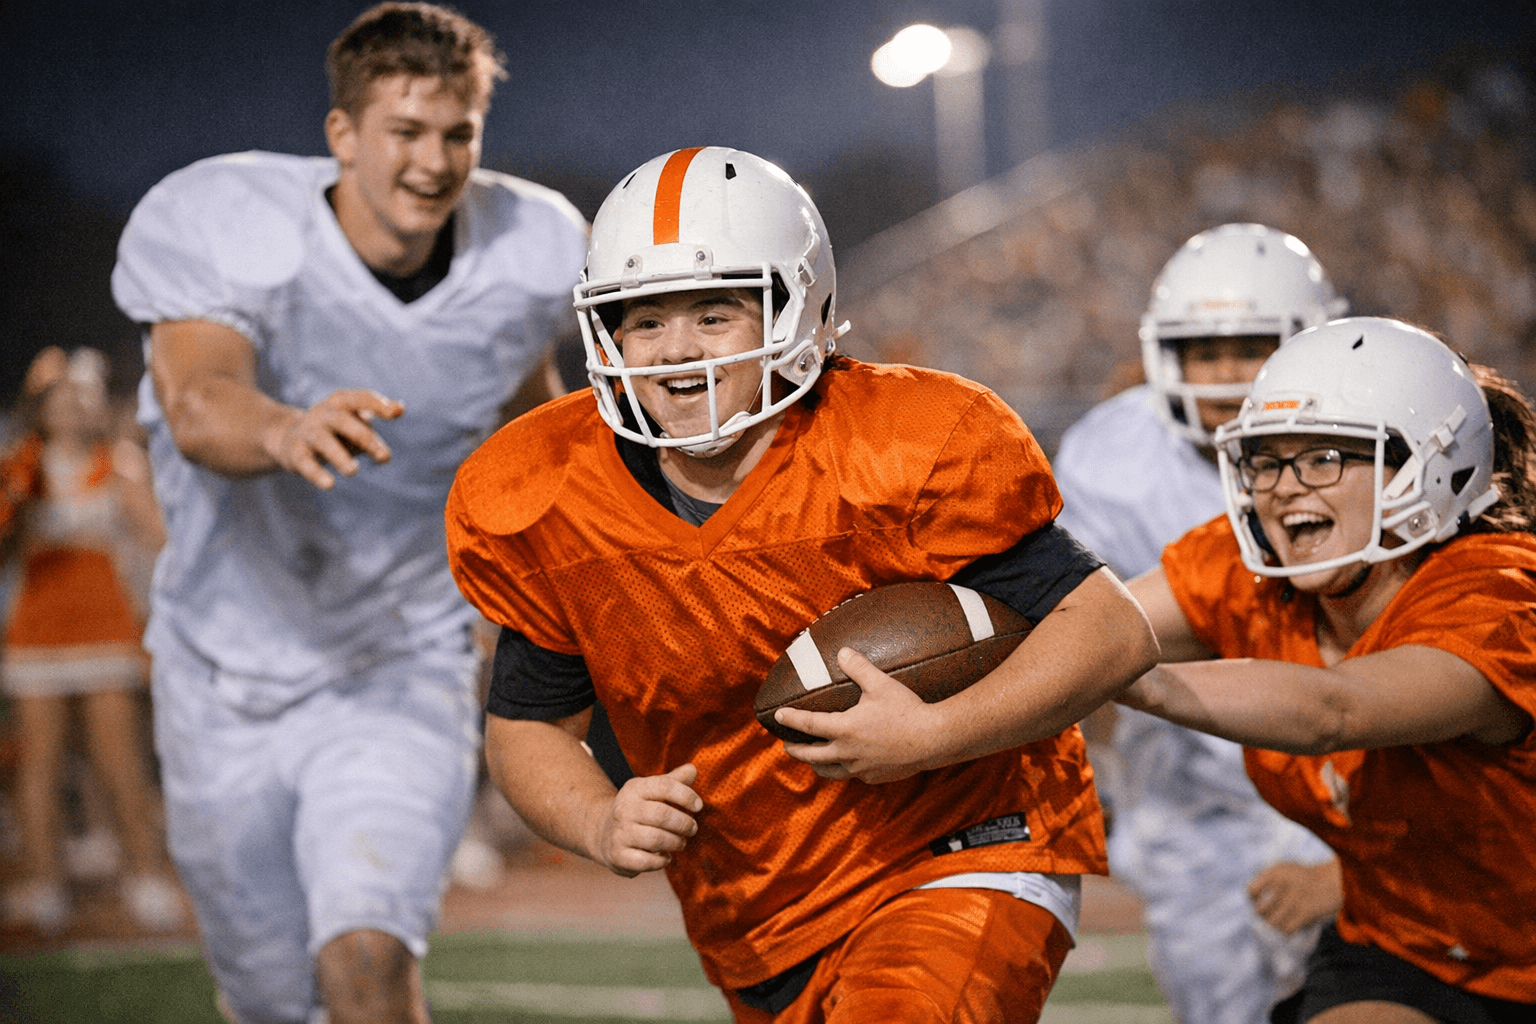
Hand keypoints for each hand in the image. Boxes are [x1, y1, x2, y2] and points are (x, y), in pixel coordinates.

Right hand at [264, 389, 403, 489]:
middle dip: (365, 438)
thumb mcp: (357, 419)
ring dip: (339, 456)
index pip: (360, 398)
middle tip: (385, 457)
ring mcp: (308, 432)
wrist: (288, 438)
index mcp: (341, 402)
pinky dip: (316, 474)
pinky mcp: (296, 454)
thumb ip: (381, 413)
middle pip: (344, 422)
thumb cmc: (336, 429)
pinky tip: (329, 484)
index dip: (377, 404)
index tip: (394, 414)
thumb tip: (400, 408)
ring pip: (323, 441)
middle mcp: (323, 414)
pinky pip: (305, 463)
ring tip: (353, 471)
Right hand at [590, 763, 701, 877]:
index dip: (685, 795)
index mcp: (635, 789)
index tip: (698, 806)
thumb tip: (693, 769)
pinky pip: (645, 861)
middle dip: (683, 823)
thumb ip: (673, 781)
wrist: (603, 832)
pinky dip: (661, 861)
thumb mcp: (652, 791)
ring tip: (681, 842)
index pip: (664, 786)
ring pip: (655, 839)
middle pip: (662, 815)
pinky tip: (665, 857)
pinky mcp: (617, 856)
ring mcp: (619, 833)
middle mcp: (624, 809)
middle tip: (692, 829)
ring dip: (675, 842)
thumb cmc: (639, 809)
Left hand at [776, 648, 941, 784]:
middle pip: (811, 755)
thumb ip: (858, 668)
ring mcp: (860, 768)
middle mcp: (847, 752)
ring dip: (816, 764)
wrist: (934, 740)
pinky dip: (842, 768)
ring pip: (829, 771)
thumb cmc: (907, 710)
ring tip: (812, 758)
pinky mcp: (874, 777)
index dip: (790, 719)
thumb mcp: (880, 684)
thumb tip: (842, 652)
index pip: (807, 724)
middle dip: (795, 750)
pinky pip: (851, 775)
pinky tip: (846, 762)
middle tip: (786, 745)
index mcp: (844, 729)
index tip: (777, 716)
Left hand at [1248, 859, 1341, 934]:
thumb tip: (1250, 899)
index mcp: (1275, 872)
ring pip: (1272, 922)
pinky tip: (1290, 925)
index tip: (1261, 900)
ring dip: (1275, 924)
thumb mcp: (1283, 869)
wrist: (1333, 881)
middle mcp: (1283, 884)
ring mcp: (1294, 899)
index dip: (1254, 899)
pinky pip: (1287, 929)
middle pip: (1260, 910)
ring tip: (1279, 921)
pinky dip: (1287, 930)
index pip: (1251, 891)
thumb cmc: (1304, 877)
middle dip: (1264, 914)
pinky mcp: (1306, 912)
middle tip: (1270, 914)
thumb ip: (1266, 879)